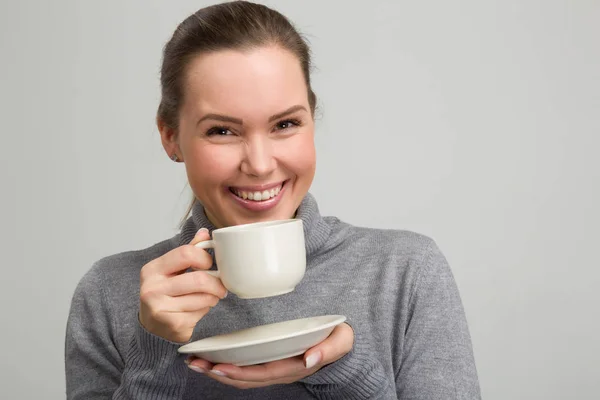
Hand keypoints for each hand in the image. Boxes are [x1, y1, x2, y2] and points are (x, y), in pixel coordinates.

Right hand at [139, 228, 227, 342]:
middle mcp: (152, 288)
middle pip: (199, 279)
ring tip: (208, 297)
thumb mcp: (171, 271)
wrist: (153, 328)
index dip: (204, 258)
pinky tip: (198, 310)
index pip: (185, 253)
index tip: (209, 264)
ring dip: (213, 297)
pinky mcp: (174, 325)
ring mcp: (161, 308)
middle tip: (220, 286)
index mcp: (152, 269)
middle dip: (216, 283)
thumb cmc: (165, 294)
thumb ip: (188, 252)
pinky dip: (206, 310)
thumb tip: (204, 233)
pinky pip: (202, 312)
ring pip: (204, 297)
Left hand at [186, 323, 353, 388]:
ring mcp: (273, 369)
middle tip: (195, 363)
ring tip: (195, 363)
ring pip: (241, 377)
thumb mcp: (341, 340)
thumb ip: (329, 349)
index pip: (261, 374)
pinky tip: (211, 358)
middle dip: (218, 373)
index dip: (239, 373)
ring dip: (217, 371)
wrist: (340, 342)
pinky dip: (225, 366)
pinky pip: (244, 369)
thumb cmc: (338, 338)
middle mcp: (280, 371)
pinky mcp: (268, 362)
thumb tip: (309, 358)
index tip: (218, 365)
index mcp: (293, 366)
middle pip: (245, 379)